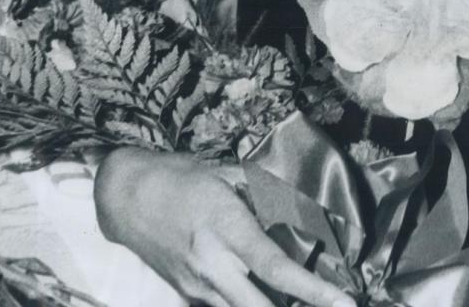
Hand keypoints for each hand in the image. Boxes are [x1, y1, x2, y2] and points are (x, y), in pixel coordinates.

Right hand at [94, 146, 354, 306]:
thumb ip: (264, 192)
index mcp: (226, 228)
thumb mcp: (225, 174)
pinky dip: (251, 301)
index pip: (275, 267)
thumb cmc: (178, 177)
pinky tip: (269, 293)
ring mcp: (198, 286)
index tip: (343, 302)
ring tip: (307, 298)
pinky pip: (227, 305)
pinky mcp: (189, 294)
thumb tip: (299, 206)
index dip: (313, 289)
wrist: (124, 198)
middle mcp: (213, 265)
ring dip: (274, 305)